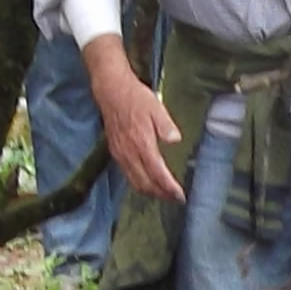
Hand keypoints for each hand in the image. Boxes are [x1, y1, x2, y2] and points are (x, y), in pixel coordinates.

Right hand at [91, 58, 187, 204]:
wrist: (111, 90)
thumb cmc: (135, 98)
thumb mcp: (156, 107)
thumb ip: (166, 125)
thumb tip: (175, 140)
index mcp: (142, 144)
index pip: (157, 174)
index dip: (169, 188)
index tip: (180, 196)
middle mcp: (129, 153)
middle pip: (145, 184)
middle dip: (160, 194)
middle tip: (174, 199)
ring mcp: (120, 154)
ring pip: (134, 182)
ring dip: (149, 191)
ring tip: (163, 194)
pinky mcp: (115, 151)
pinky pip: (126, 174)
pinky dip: (138, 183)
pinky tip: (146, 182)